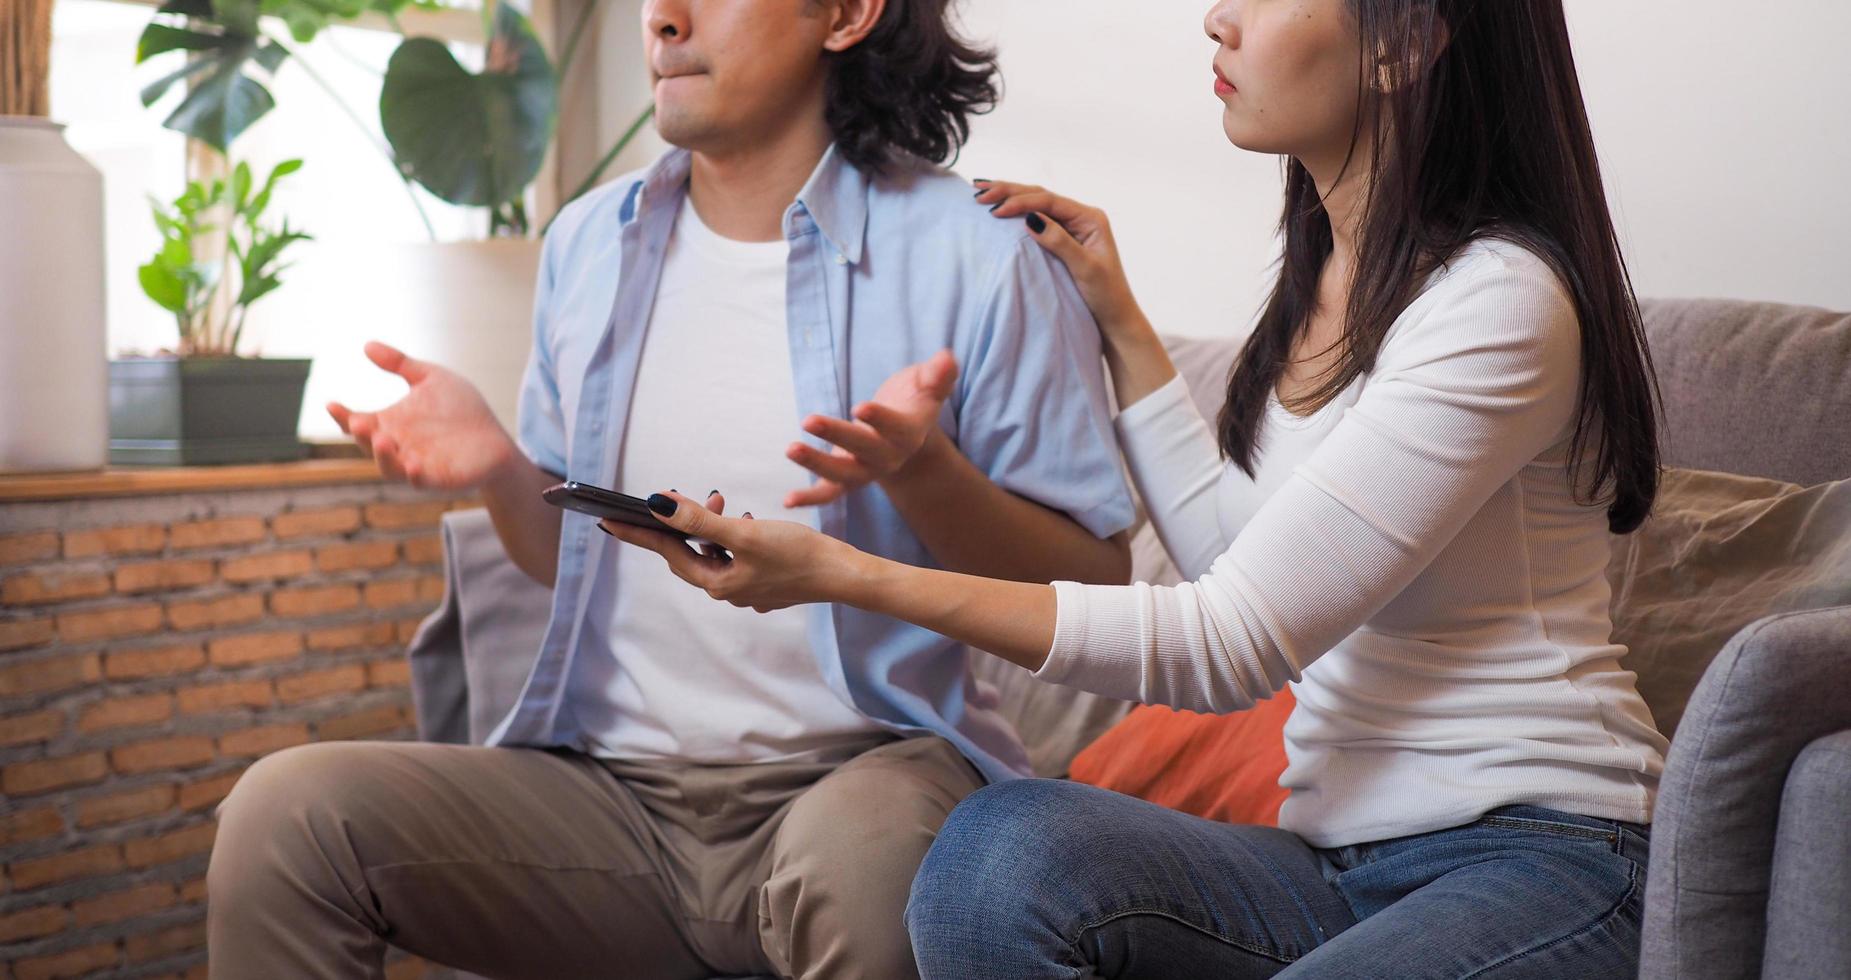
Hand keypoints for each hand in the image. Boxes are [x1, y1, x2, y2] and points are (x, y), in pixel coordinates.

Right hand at [327, 341, 517, 489]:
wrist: (494, 440)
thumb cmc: (461, 411)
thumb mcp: (431, 379)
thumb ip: (400, 364)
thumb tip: (367, 345)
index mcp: (390, 424)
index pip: (357, 422)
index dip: (342, 415)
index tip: (331, 404)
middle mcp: (397, 446)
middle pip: (368, 444)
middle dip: (361, 435)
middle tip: (358, 422)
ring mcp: (415, 465)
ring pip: (389, 468)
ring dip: (383, 457)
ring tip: (382, 440)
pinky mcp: (438, 478)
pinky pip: (421, 481)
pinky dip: (415, 475)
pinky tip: (414, 465)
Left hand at [599, 490, 864, 612]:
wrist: (844, 574)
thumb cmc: (798, 553)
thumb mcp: (744, 532)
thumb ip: (700, 519)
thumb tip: (658, 505)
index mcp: (718, 582)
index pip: (668, 553)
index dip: (638, 533)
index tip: (608, 520)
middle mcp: (728, 590)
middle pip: (688, 554)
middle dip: (678, 524)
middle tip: (671, 498)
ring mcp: (748, 588)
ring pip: (714, 554)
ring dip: (708, 527)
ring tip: (719, 502)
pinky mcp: (766, 581)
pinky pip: (735, 557)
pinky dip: (731, 536)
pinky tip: (744, 522)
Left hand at [784, 349, 958, 507]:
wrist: (906, 433)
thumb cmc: (915, 399)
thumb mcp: (928, 383)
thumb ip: (938, 373)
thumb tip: (948, 358)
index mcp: (909, 433)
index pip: (896, 428)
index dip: (880, 419)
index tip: (860, 407)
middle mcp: (888, 457)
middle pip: (864, 450)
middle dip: (837, 435)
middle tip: (809, 419)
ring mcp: (866, 471)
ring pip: (842, 474)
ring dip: (816, 463)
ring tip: (791, 448)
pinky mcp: (847, 478)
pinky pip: (830, 493)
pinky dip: (810, 498)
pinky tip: (787, 500)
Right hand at [973, 180, 1144, 336]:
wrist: (1115, 318)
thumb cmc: (1106, 295)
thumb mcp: (1085, 268)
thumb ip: (1060, 241)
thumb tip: (1030, 218)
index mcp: (1090, 218)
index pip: (1049, 202)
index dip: (1021, 202)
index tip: (994, 210)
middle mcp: (1081, 217)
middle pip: (1040, 196)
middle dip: (1009, 191)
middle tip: (979, 191)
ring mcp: (1071, 227)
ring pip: (1036, 205)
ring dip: (1010, 197)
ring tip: (982, 190)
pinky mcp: (1062, 239)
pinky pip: (1036, 220)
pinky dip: (1016, 213)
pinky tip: (999, 209)